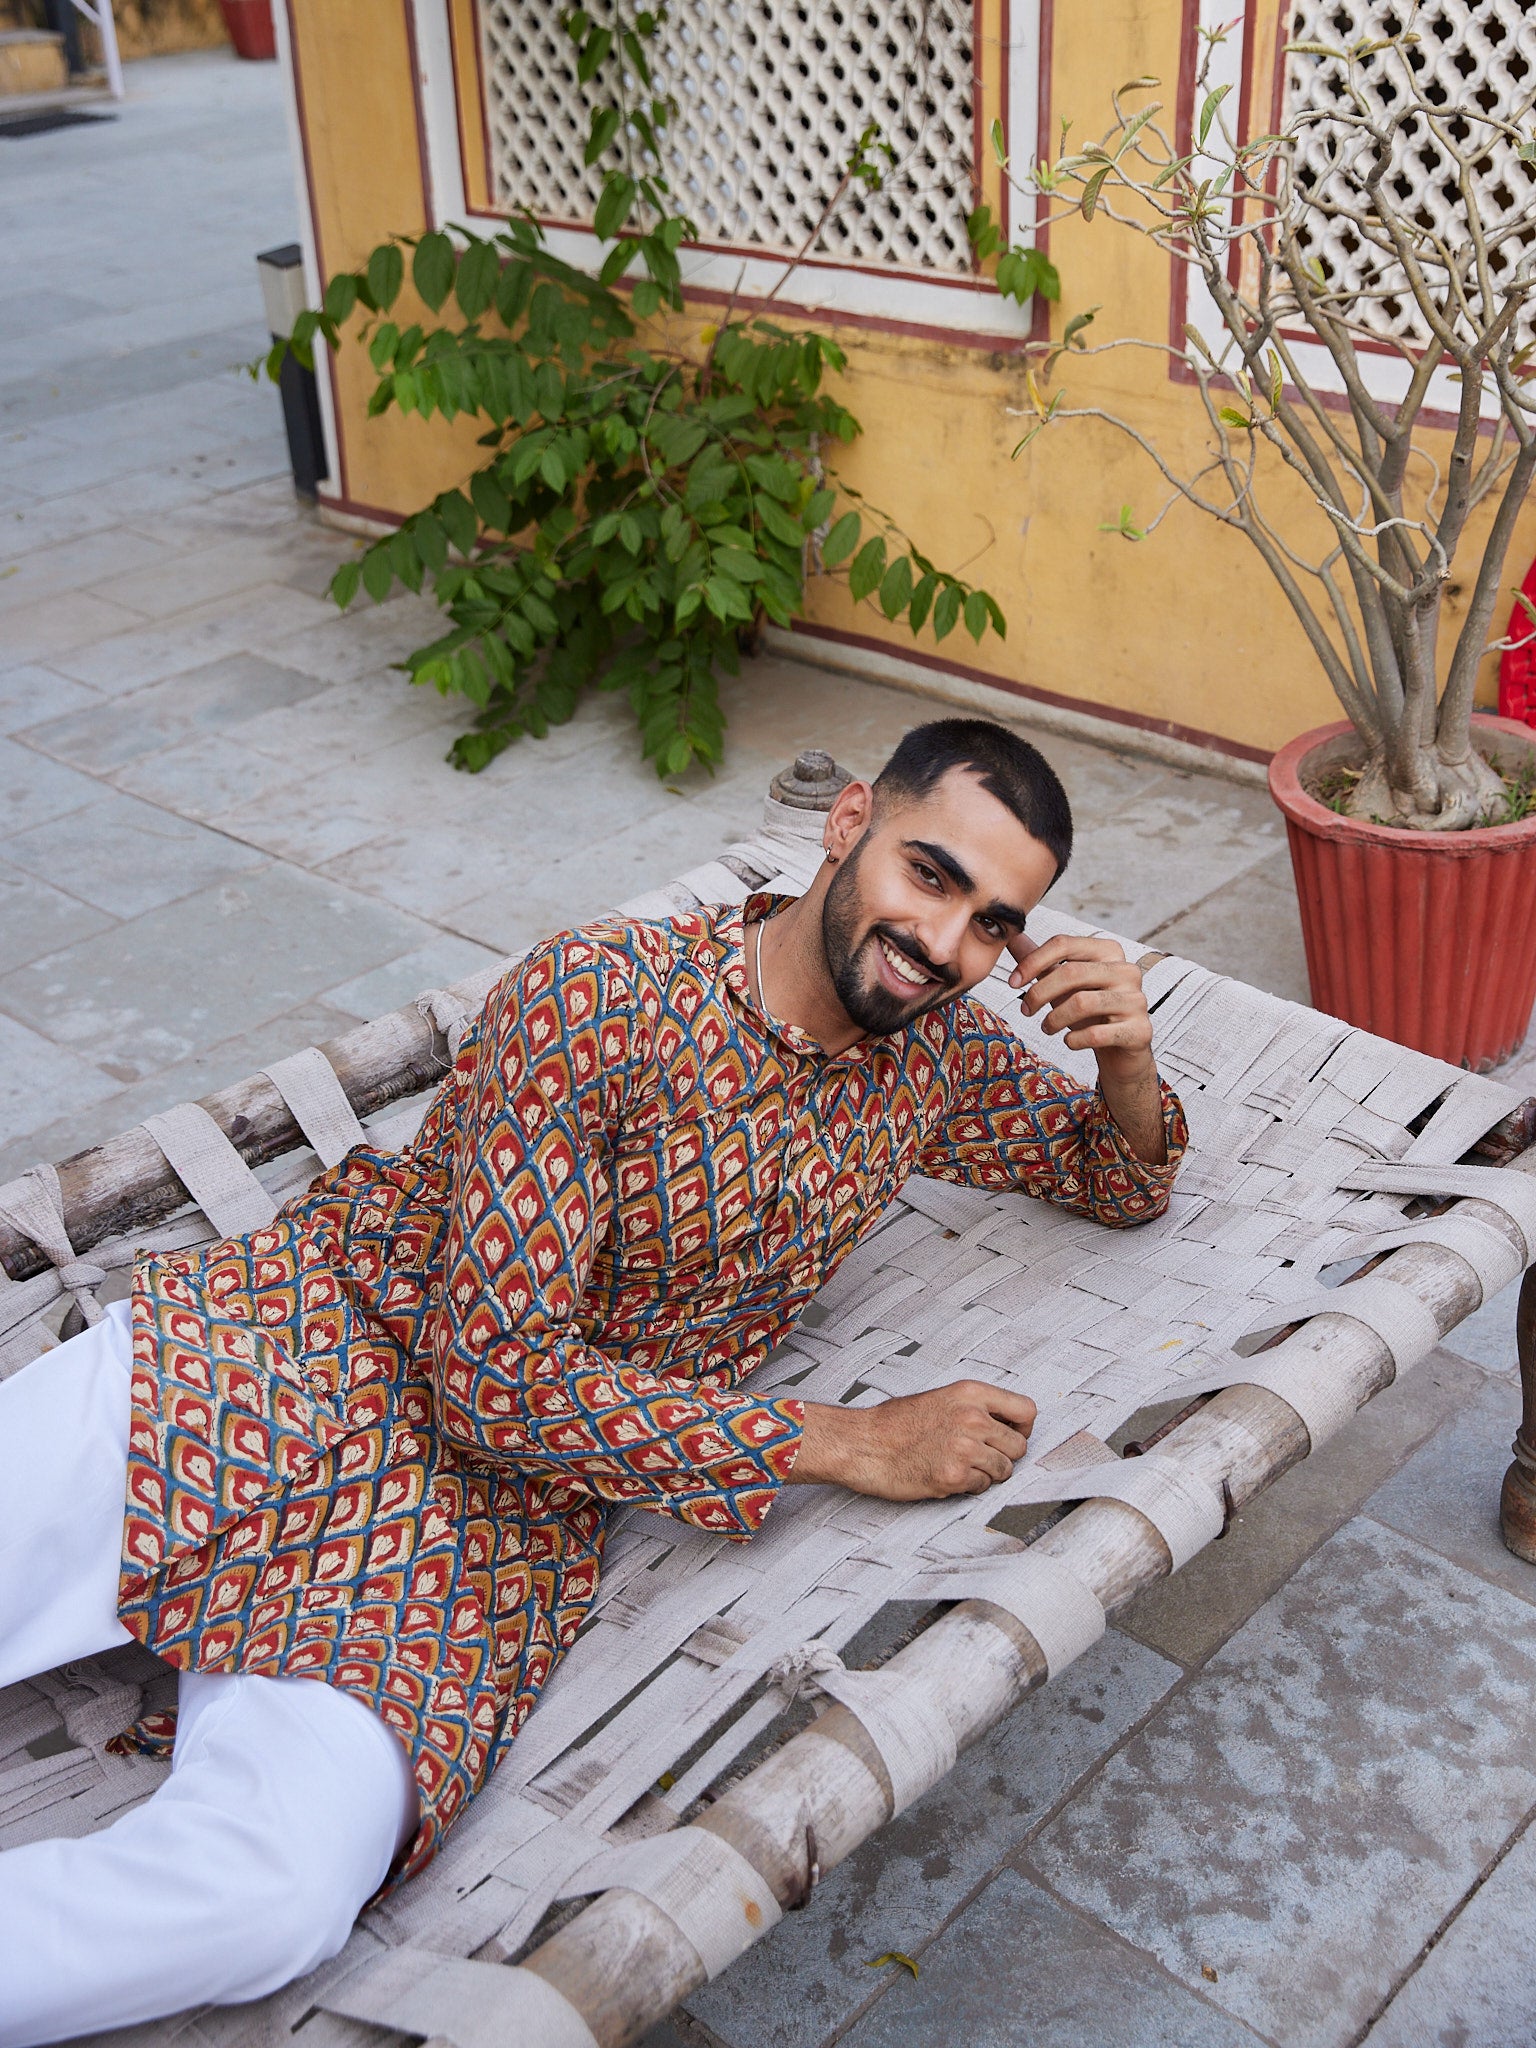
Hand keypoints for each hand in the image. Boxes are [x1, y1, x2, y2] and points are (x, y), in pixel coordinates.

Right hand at [790, 1381, 1036, 1499]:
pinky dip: (967, 1487)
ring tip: (959, 1466)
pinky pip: (981, 1488)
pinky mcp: (953, 1476)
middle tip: (980, 1457)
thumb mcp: (940, 1398)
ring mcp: (964, 1448)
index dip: (1022, 1428)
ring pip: (1003, 1470)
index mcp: (970, 1393)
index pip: (1027, 1410)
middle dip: (1003, 1456)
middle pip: (1019, 1446)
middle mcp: (972, 1418)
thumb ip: (975, 1408)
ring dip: (986, 1474)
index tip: (1011, 1435)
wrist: (862, 1444)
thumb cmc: (894, 1424)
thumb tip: (1006, 1424)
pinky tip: (946, 1475)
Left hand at [1006, 932, 1152, 1077]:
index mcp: (1109, 951)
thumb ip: (1042, 962)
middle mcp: (1126, 970)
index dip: (1032, 961)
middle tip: (1026, 1010)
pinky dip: (1074, 1040)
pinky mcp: (1139, 1031)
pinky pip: (1095, 1034)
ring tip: (1046, 1027)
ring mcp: (1136, 1000)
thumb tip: (1013, 937)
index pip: (1064, 943)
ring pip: (1082, 1003)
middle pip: (1071, 972)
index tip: (1013, 982)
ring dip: (1054, 1019)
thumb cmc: (1091, 1013)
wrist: (1121, 1050)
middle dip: (1039, 993)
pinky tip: (1070, 1041)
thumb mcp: (1064, 984)